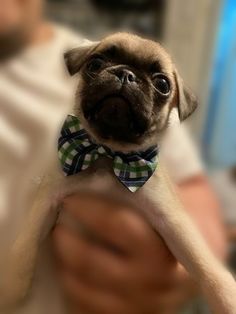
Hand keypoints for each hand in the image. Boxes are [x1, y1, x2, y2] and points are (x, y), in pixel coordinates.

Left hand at [52, 193, 193, 313]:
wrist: (187, 271)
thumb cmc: (168, 231)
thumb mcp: (163, 211)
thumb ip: (138, 198)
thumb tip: (93, 176)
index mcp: (164, 250)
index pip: (119, 225)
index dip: (89, 209)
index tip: (69, 199)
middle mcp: (151, 284)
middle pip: (92, 262)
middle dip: (66, 240)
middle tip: (57, 223)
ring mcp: (136, 307)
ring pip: (81, 289)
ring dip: (63, 264)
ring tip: (60, 244)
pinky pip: (83, 306)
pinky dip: (71, 285)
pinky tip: (70, 268)